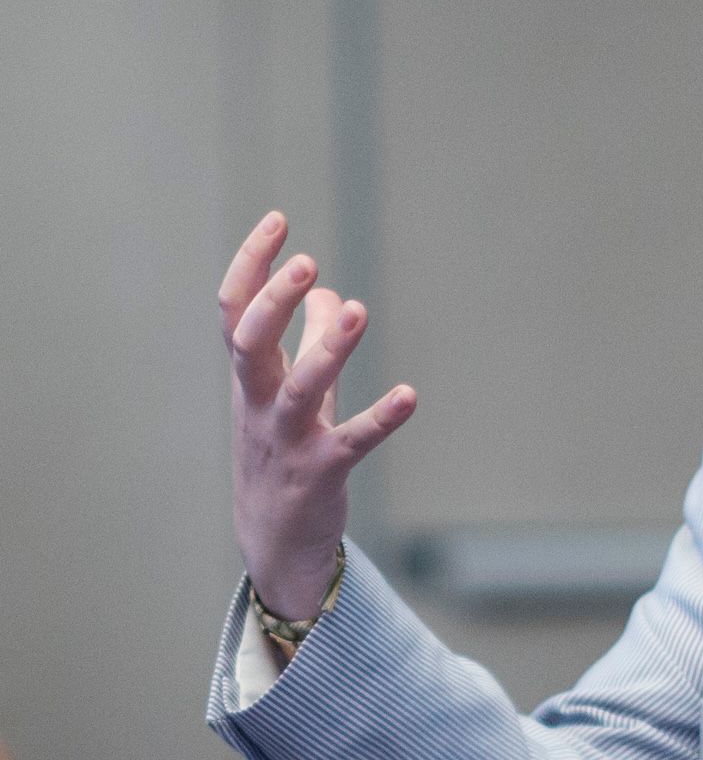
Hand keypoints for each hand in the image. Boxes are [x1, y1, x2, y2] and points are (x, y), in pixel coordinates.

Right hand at [219, 212, 416, 618]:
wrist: (274, 539)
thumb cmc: (282, 452)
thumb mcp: (290, 392)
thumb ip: (308, 341)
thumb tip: (330, 293)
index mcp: (249, 376)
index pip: (235, 311)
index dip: (252, 265)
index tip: (278, 219)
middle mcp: (259, 403)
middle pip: (250, 343)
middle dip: (273, 300)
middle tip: (308, 261)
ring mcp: (288, 440)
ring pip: (299, 390)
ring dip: (327, 351)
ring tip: (357, 311)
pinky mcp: (322, 473)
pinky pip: (351, 442)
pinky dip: (380, 419)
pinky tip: (409, 396)